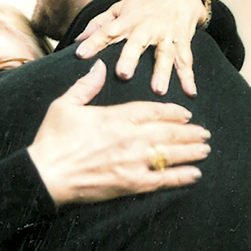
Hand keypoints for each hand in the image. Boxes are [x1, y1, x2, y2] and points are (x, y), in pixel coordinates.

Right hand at [27, 60, 209, 206]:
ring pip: (170, 154)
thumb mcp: (65, 105)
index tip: (186, 114)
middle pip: (168, 132)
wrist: (46, 174)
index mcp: (115, 117)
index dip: (172, 112)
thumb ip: (86, 86)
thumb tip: (100, 66)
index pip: (152, 111)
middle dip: (189, 132)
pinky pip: (162, 180)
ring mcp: (132, 162)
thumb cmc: (53, 139)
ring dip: (191, 152)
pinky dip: (180, 177)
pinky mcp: (130, 184)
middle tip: (205, 133)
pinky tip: (195, 175)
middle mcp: (129, 138)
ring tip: (204, 150)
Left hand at [74, 0, 206, 95]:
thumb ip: (99, 24)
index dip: (93, 42)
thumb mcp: (120, 8)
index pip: (107, 31)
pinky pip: (185, 60)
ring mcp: (166, 35)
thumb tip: (78, 39)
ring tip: (158, 89)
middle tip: (123, 74)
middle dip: (130, 58)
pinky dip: (189, 77)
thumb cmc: (145, 4)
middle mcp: (146, 28)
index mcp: (127, 20)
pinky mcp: (182, 41)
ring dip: (162, 72)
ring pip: (164, 54)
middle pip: (137, 43)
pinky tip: (190, 92)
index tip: (80, 54)